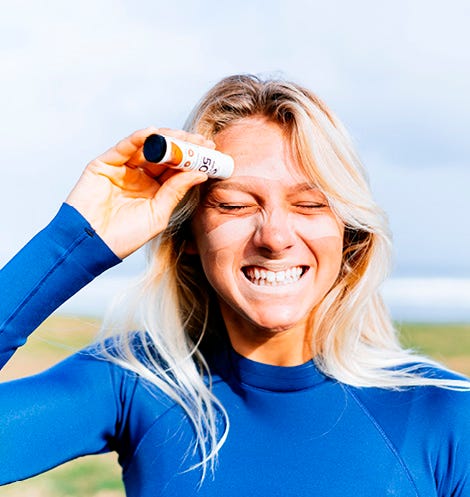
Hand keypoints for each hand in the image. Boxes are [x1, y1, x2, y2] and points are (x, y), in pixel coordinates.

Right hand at [66, 127, 210, 258]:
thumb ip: (175, 192)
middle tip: (202, 141)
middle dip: (183, 147)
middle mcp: (139, 178)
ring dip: (166, 140)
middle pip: (164, 156)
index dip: (192, 160)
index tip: (211, 152)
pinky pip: (124, 147)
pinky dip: (139, 138)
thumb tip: (199, 173)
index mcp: (153, 191)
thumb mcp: (157, 215)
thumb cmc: (124, 237)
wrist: (91, 245)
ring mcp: (122, 169)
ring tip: (184, 137)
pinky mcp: (104, 164)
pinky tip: (155, 133)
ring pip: (147, 148)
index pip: (176, 170)